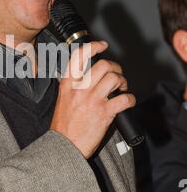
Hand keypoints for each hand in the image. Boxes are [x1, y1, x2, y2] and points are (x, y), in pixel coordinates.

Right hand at [50, 41, 135, 158]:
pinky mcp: (104, 112)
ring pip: (114, 78)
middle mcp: (80, 89)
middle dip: (115, 68)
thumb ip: (73, 86)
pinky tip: (127, 102)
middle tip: (117, 76)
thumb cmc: (63, 126)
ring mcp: (92, 100)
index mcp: (68, 84)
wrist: (63, 146)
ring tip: (121, 89)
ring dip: (122, 82)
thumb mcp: (62, 99)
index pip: (79, 56)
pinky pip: (124, 99)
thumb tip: (89, 76)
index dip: (94, 47)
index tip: (103, 45)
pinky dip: (130, 99)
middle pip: (104, 65)